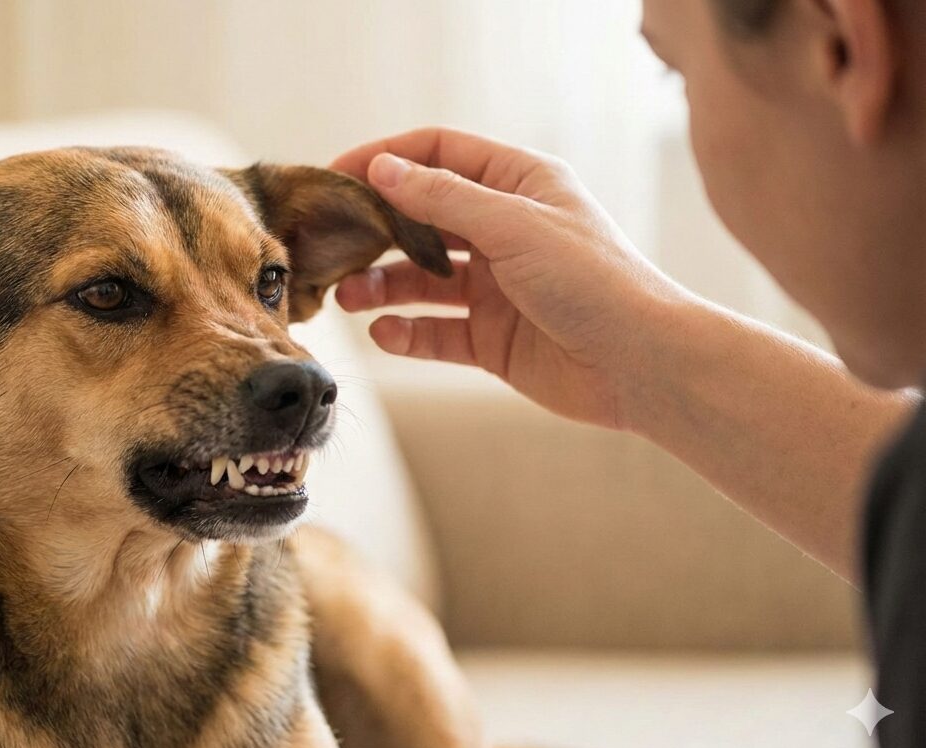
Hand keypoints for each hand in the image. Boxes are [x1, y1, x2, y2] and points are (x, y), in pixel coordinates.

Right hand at [332, 127, 692, 429]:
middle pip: (422, 219)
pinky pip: (435, 331)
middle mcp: (504, 232)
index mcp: (519, 186)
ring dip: (381, 286)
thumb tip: (384, 168)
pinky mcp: (492, 339)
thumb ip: (443, 199)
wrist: (643, 365)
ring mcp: (496, 288)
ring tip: (347, 297)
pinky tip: (385, 335)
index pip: (440, 155)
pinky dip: (407, 333)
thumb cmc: (595, 281)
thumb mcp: (514, 226)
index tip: (338, 176)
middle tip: (331, 244)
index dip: (388, 160)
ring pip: (421, 279)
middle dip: (376, 231)